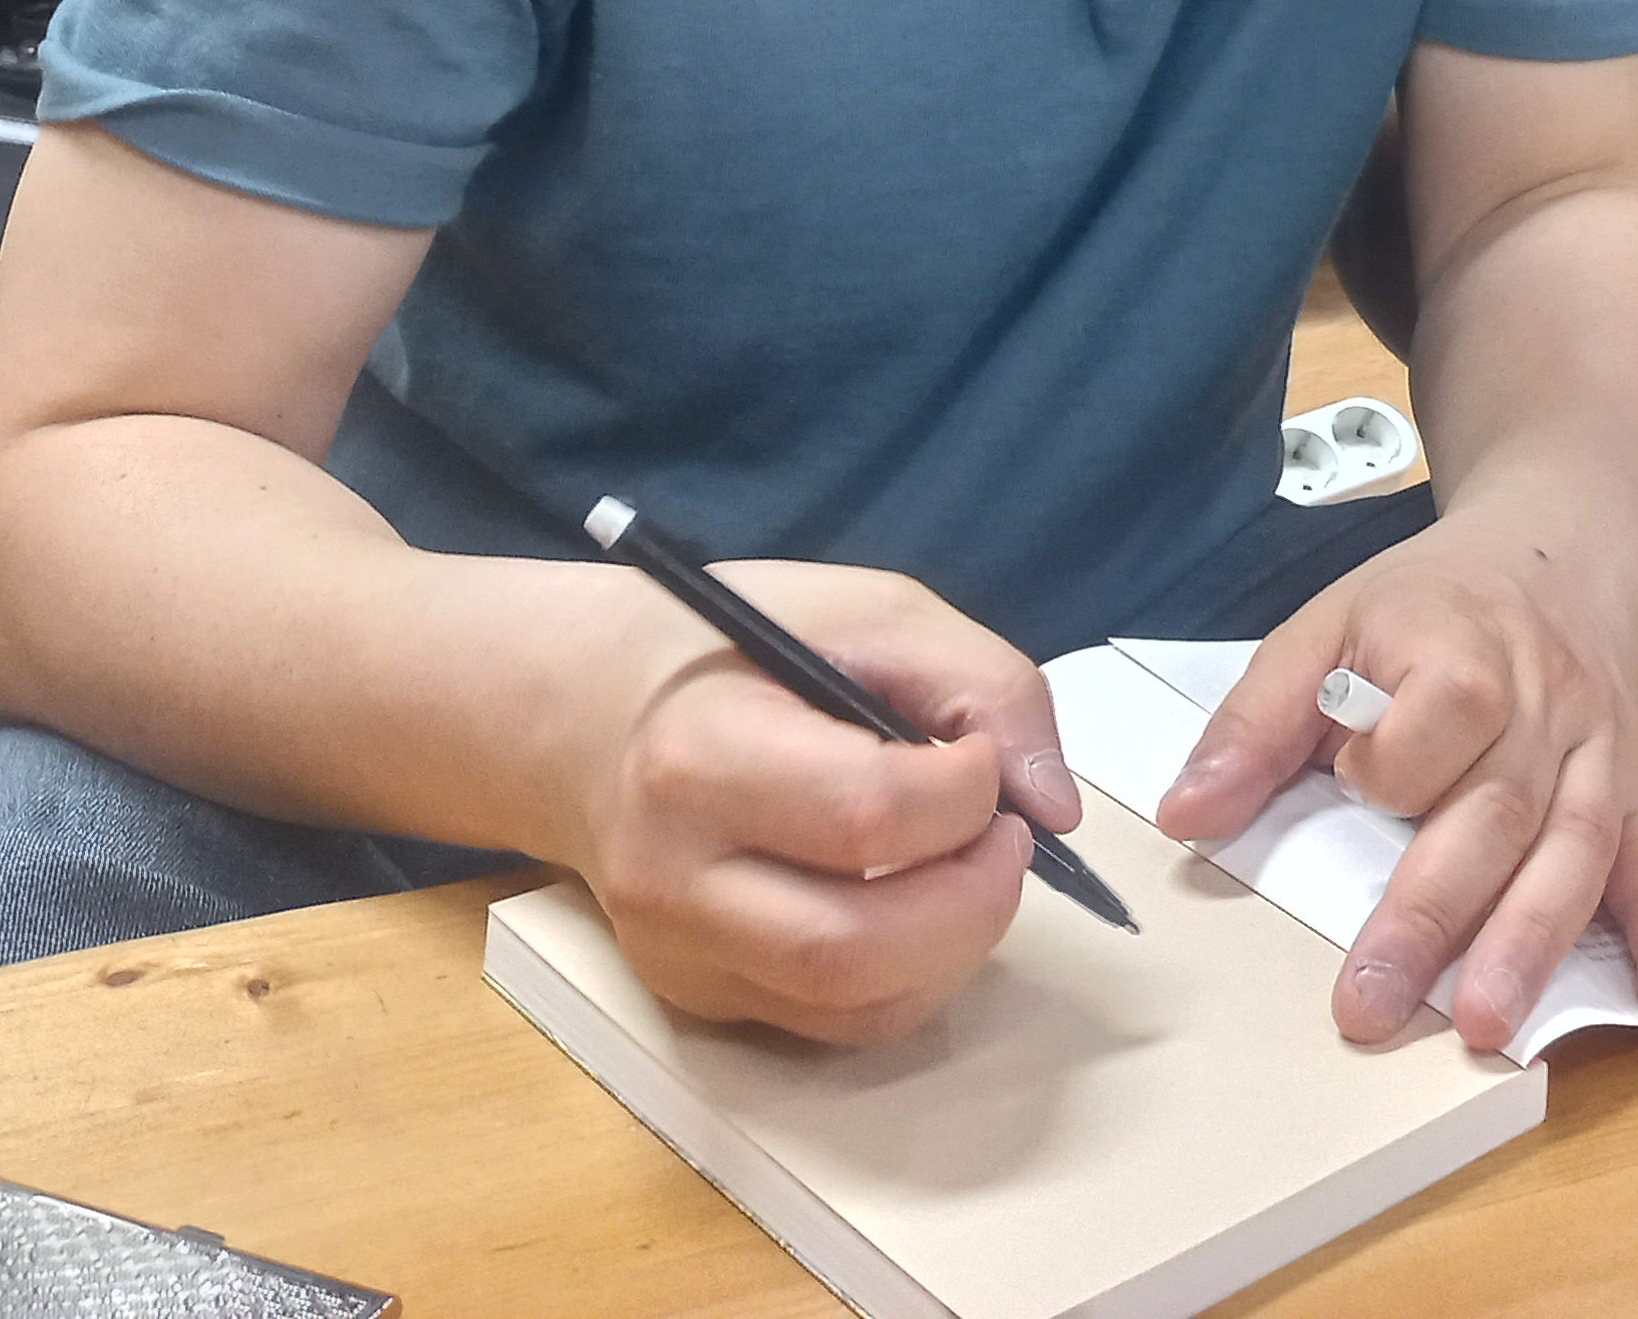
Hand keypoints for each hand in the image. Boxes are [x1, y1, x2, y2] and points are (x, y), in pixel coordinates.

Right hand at [566, 562, 1075, 1047]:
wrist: (582, 716)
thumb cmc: (730, 650)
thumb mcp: (864, 610)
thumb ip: (979, 683)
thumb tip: (1055, 805)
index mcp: (701, 755)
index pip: (868, 815)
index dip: (969, 792)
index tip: (983, 756)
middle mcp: (676, 876)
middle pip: (854, 947)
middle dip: (976, 899)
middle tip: (1007, 836)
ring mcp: (680, 955)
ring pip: (853, 1008)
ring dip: (957, 947)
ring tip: (971, 868)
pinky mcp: (700, 1000)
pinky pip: (837, 1028)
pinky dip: (913, 980)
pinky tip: (922, 909)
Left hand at [1156, 507, 1637, 1052]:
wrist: (1559, 548)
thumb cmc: (1429, 603)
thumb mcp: (1328, 623)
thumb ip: (1258, 721)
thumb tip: (1188, 817)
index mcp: (1465, 651)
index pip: (1431, 726)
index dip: (1384, 766)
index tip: (1347, 780)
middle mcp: (1548, 705)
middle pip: (1496, 812)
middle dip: (1435, 916)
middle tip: (1374, 1007)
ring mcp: (1604, 754)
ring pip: (1577, 851)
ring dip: (1536, 944)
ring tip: (1495, 1029)